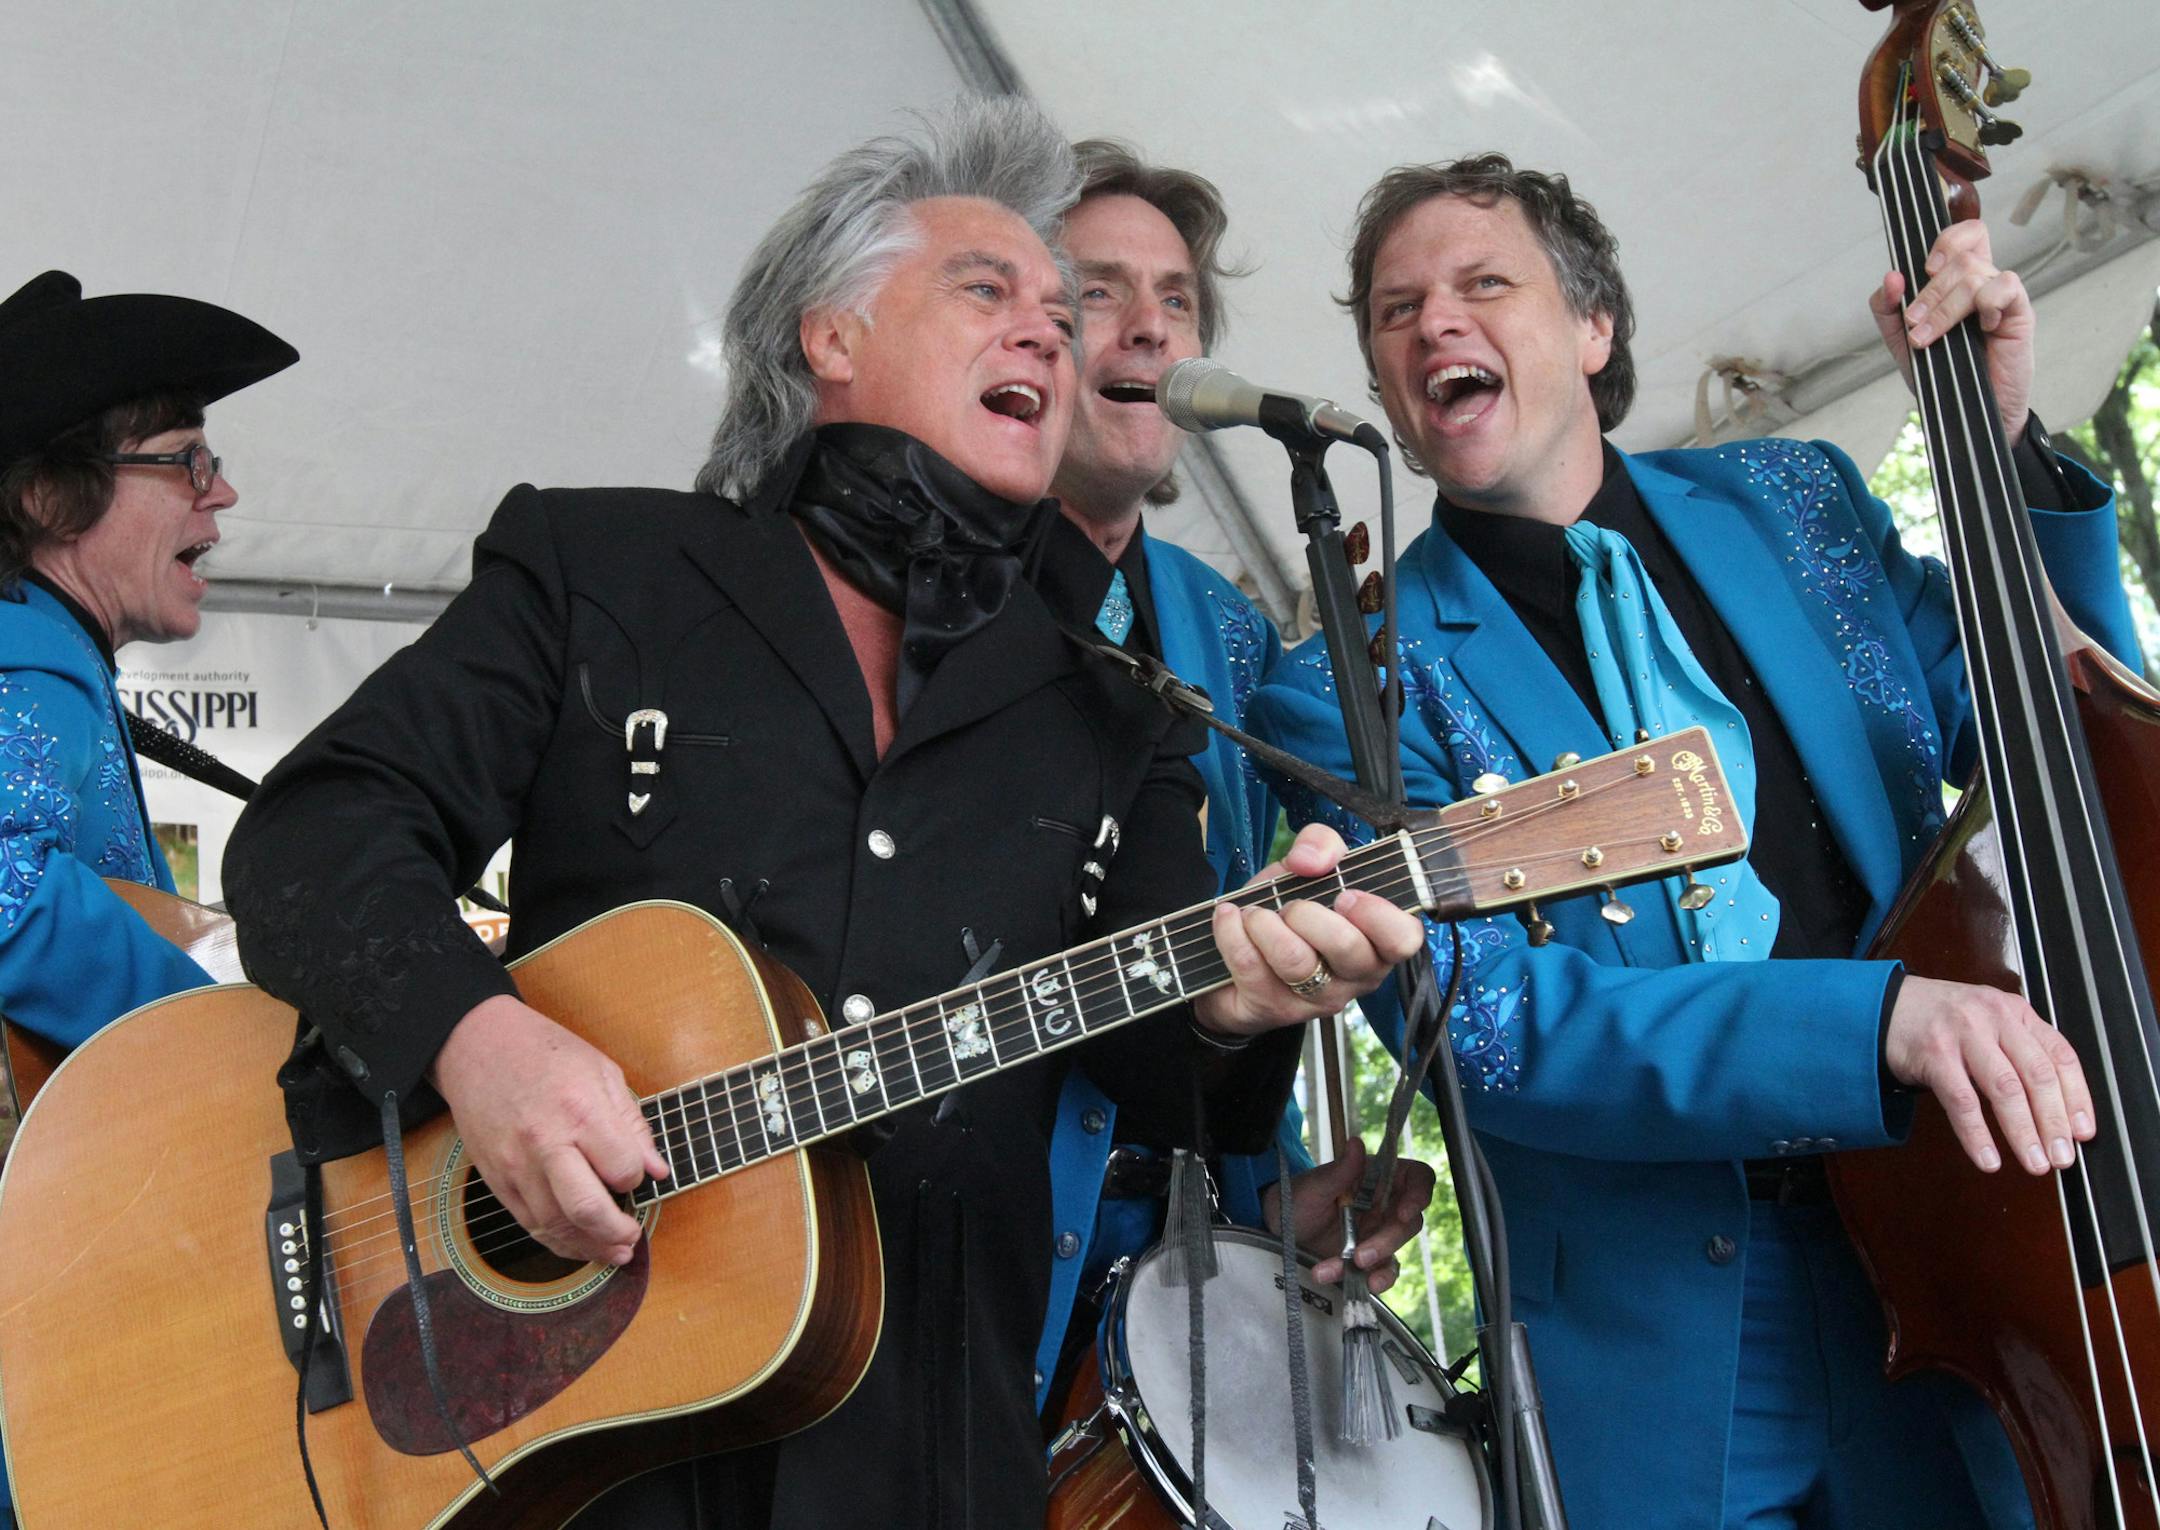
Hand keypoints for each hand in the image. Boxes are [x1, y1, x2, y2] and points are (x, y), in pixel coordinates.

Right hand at [429, 993, 668, 1264]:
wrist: (476, 1044)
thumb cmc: (545, 1052)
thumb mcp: (602, 1071)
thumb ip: (632, 1125)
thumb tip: (658, 1170)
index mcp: (580, 1111)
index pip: (622, 1169)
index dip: (637, 1180)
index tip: (636, 1175)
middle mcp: (545, 1143)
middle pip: (586, 1209)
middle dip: (616, 1233)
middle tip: (632, 1238)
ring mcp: (516, 1165)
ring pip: (555, 1226)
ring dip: (589, 1247)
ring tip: (613, 1251)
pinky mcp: (495, 1179)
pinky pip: (528, 1223)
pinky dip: (557, 1241)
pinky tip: (579, 1243)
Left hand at [1192, 824, 1426, 1037]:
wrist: (1234, 956)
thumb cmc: (1287, 912)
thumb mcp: (1308, 870)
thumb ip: (1321, 845)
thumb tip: (1310, 860)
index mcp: (1377, 941)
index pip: (1404, 939)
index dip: (1377, 915)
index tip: (1345, 895)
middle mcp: (1356, 977)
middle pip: (1348, 949)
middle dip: (1308, 914)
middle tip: (1289, 906)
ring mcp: (1317, 999)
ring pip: (1296, 961)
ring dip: (1265, 924)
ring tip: (1253, 913)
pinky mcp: (1274, 1009)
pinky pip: (1252, 968)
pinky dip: (1232, 933)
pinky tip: (1229, 919)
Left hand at [1262, 1136, 1436, 1293]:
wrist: (1277, 1228)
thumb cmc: (1297, 1197)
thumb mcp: (1314, 1185)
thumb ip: (1339, 1170)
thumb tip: (1356, 1142)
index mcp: (1377, 1177)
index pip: (1416, 1178)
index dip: (1420, 1192)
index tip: (1406, 1211)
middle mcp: (1383, 1204)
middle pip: (1409, 1221)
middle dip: (1389, 1239)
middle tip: (1361, 1254)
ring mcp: (1378, 1233)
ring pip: (1397, 1249)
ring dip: (1379, 1263)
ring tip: (1351, 1269)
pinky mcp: (1369, 1259)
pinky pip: (1383, 1271)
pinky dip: (1374, 1280)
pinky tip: (1358, 1284)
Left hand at [1868, 219, 2033, 441]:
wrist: (1964, 413)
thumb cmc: (1939, 374)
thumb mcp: (1901, 341)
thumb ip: (1887, 309)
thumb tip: (1891, 277)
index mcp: (1957, 282)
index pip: (1962, 235)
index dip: (1945, 239)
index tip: (1924, 269)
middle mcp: (1981, 282)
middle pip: (1960, 256)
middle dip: (1929, 291)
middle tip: (1913, 322)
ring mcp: (2001, 296)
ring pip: (1974, 272)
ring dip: (1944, 307)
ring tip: (1927, 337)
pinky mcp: (2018, 313)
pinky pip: (2005, 287)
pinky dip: (1986, 303)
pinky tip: (1980, 328)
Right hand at [1883, 975, 2094, 1174]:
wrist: (1886, 1008)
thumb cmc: (1943, 1023)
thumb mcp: (1991, 1024)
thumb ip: (2022, 1053)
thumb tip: (2058, 1112)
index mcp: (2016, 1013)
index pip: (2060, 1056)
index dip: (2077, 1098)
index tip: (2083, 1132)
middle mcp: (1994, 1018)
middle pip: (2037, 1075)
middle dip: (2054, 1122)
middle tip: (2062, 1156)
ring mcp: (1963, 1034)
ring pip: (2005, 1089)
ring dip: (2023, 1132)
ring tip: (2034, 1162)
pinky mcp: (1934, 1054)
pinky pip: (1962, 1102)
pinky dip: (1977, 1135)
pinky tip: (1988, 1157)